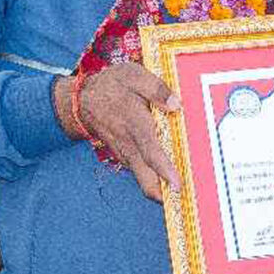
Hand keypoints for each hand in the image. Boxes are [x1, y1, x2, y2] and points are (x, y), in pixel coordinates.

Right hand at [57, 65, 178, 200]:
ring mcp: (128, 156)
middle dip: (167, 195)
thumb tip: (176, 104)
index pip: (151, 153)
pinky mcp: (128, 159)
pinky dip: (158, 178)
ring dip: (164, 188)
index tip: (178, 185)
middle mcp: (131, 147)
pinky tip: (174, 171)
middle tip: (191, 198)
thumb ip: (156, 89)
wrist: (83, 102)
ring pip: (147, 182)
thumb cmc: (112, 87)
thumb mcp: (133, 75)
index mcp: (136, 126)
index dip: (165, 171)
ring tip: (189, 188)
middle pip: (148, 182)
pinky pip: (144, 174)